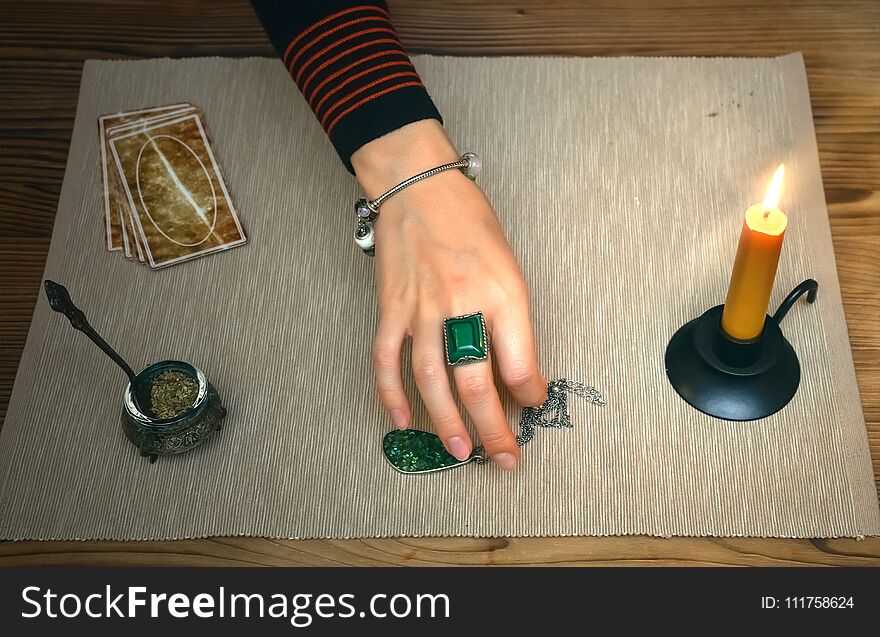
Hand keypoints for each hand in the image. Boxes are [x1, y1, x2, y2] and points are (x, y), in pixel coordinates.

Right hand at [351, 119, 547, 469]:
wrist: (418, 185)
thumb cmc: (470, 221)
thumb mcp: (509, 266)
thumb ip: (514, 319)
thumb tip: (518, 369)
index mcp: (502, 293)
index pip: (521, 362)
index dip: (531, 394)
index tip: (533, 406)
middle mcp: (462, 305)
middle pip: (476, 383)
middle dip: (493, 429)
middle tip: (503, 460)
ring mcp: (420, 309)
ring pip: (430, 381)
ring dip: (445, 423)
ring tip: (460, 452)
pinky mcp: (390, 309)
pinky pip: (386, 360)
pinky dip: (390, 394)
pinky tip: (400, 421)